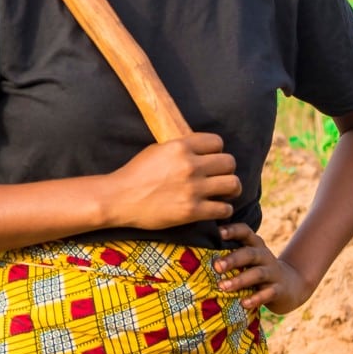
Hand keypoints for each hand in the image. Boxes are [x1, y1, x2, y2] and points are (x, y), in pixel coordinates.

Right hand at [108, 133, 240, 229]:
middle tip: (219, 176)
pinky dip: (223, 209)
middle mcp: (190, 166)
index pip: (217, 142)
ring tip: (223, 192)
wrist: (119, 198)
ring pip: (233, 184)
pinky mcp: (192, 211)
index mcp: (180, 147)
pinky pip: (224, 209)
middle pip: (229, 162)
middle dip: (226, 169)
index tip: (211, 158)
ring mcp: (193, 189)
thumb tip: (201, 148)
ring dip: (230, 189)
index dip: (216, 150)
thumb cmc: (136, 173)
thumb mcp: (157, 150)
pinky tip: (214, 208)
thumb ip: (180, 147)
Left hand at [215, 224, 312, 313]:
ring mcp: (273, 273)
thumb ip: (228, 252)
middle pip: (250, 254)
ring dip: (240, 280)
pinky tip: (244, 303)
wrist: (290, 286)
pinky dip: (256, 298)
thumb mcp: (246, 258)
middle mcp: (265, 256)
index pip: (245, 232)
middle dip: (233, 259)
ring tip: (223, 287)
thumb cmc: (256, 269)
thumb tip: (192, 250)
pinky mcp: (278, 290)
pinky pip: (268, 293)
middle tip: (216, 266)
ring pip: (257, 274)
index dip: (233, 230)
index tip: (218, 232)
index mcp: (255, 245)